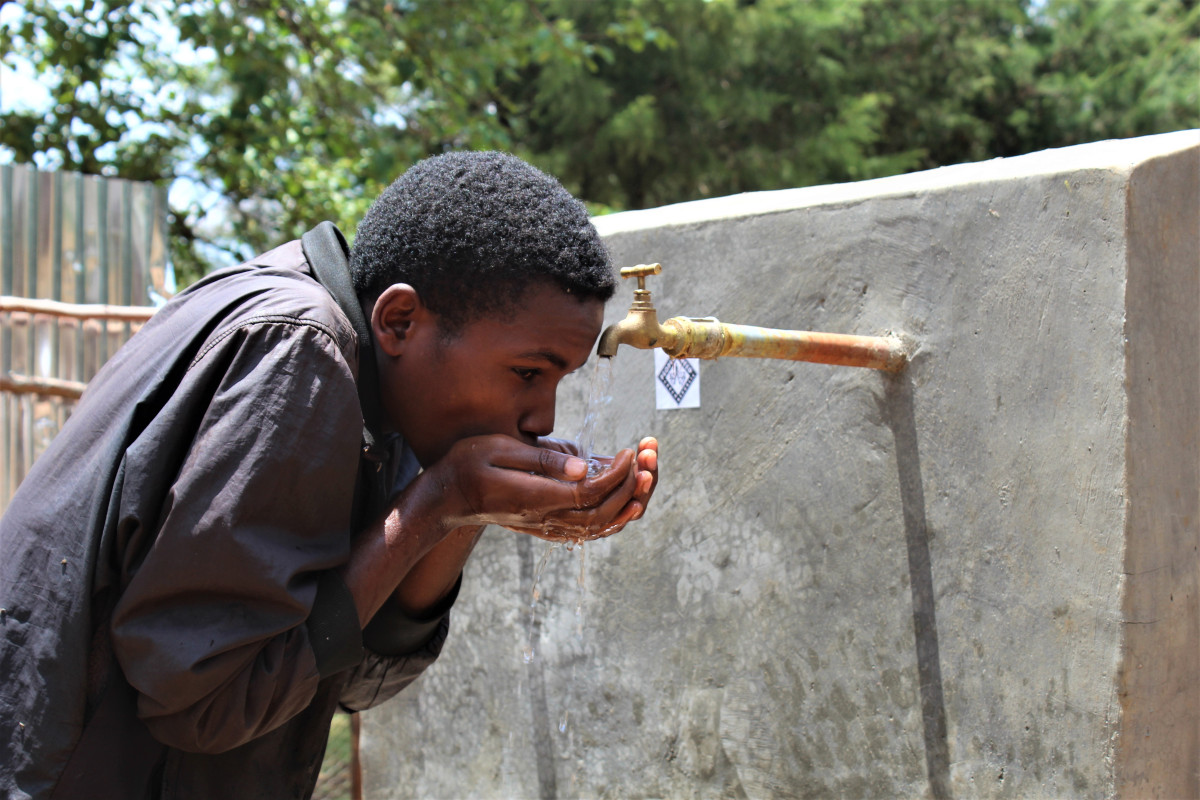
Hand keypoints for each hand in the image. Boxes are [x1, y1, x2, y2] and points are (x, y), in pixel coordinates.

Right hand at [422, 435, 638, 538]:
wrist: (446, 497)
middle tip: (645, 460)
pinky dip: (612, 519)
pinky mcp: (544, 528)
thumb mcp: (500, 449)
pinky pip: (586, 532)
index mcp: (533, 497)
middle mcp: (542, 518)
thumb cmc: (468, 465)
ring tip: (645, 480)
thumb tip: (584, 466)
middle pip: (600, 514)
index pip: (588, 492)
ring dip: (626, 505)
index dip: (616, 474)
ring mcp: (543, 527)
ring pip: (597, 528)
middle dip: (630, 488)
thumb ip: (542, 460)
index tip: (629, 451)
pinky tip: (626, 502)